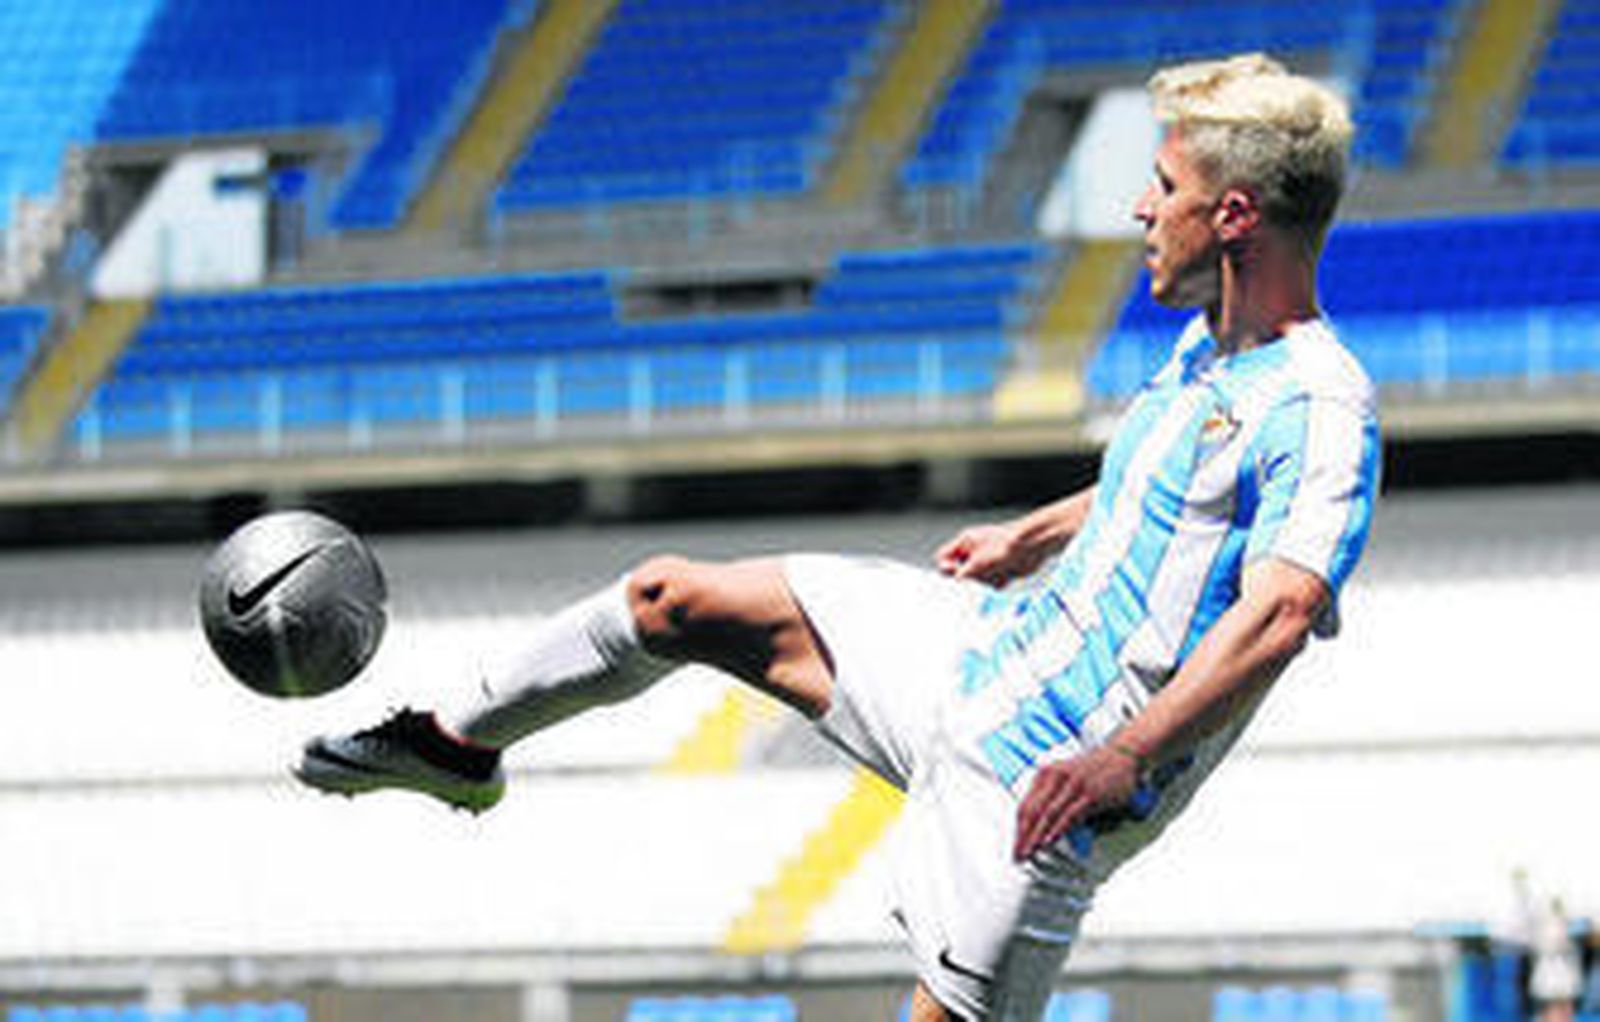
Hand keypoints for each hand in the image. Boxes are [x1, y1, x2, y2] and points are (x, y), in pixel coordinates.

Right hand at [935, 523, 1043, 585]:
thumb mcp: (976, 563)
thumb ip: (959, 573)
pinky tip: (1007, 573)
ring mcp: (988, 559)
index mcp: (966, 542)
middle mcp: (975, 550)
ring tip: (998, 570)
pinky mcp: (1000, 569)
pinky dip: (998, 581)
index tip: (954, 573)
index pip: (944, 556)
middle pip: (961, 572)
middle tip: (980, 573)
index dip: (946, 567)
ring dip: (986, 580)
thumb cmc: (1005, 546)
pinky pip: (992, 583)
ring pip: (978, 580)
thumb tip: (952, 580)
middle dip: (971, 577)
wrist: (1033, 546)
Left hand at [1013, 745, 1141, 860]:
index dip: (1018, 828)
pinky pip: (1069, 815)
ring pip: (1048, 814)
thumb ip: (1051, 798)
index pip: (1025, 805)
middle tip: (1018, 855)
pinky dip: (1057, 830)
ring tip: (1030, 852)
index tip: (1015, 846)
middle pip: (1032, 811)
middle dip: (1023, 836)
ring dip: (1036, 837)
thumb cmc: (1093, 771)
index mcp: (1046, 774)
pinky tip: (1050, 841)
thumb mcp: (1065, 778)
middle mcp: (1056, 777)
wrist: (1122, 756)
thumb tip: (1040, 828)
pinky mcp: (1090, 794)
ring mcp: (1073, 785)